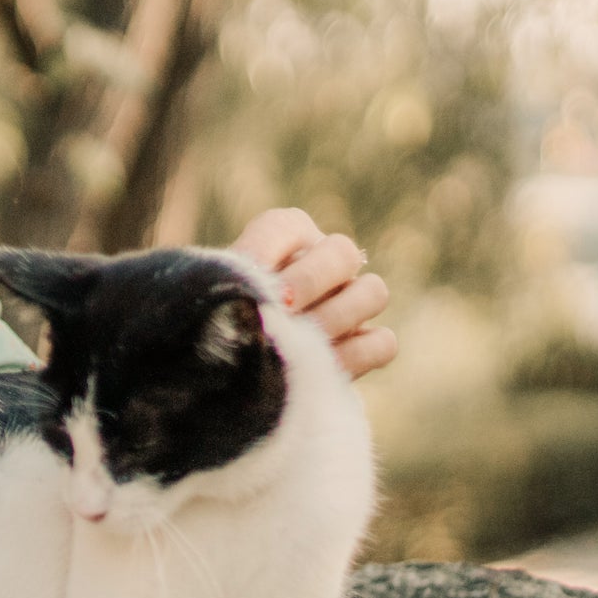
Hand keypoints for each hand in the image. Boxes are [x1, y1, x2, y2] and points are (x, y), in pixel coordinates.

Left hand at [230, 208, 395, 378]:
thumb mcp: (214, 295)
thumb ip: (234, 283)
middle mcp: (323, 262)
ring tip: (299, 342)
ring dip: (337, 318)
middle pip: (344, 252)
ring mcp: (349, 303)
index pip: (284, 228)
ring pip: (374, 292)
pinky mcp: (362, 345)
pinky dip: (355, 355)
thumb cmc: (214, 320)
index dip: (265, 252)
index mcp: (284, 236)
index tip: (246, 283)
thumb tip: (261, 300)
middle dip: (310, 282)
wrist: (219, 370)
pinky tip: (317, 367)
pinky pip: (383, 343)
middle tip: (281, 310)